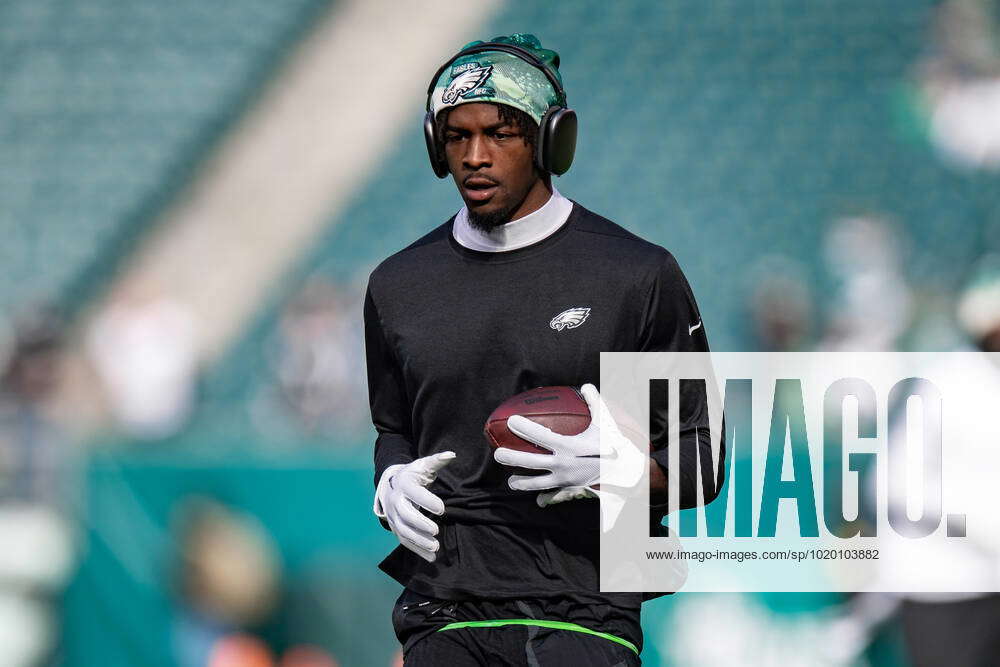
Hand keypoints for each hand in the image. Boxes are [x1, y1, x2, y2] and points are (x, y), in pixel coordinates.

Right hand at [373, 451, 455, 561]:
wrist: (391, 484)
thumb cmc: (413, 474)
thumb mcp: (424, 465)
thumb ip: (438, 461)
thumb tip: (452, 454)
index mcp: (404, 484)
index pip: (413, 493)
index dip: (426, 501)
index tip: (442, 508)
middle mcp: (395, 500)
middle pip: (404, 515)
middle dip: (419, 524)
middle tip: (436, 531)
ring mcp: (393, 516)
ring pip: (403, 531)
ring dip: (418, 541)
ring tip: (435, 547)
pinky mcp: (395, 527)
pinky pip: (404, 541)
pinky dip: (417, 550)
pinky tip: (431, 558)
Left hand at [493, 384, 645, 510]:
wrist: (627, 472)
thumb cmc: (613, 444)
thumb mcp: (605, 422)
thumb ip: (594, 402)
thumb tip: (586, 385)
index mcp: (569, 447)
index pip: (540, 436)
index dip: (524, 428)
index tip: (511, 420)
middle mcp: (563, 465)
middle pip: (531, 463)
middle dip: (511, 458)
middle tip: (498, 454)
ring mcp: (565, 480)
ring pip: (537, 484)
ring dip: (522, 483)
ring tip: (511, 482)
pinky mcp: (571, 490)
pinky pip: (555, 496)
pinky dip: (545, 498)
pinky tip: (538, 500)